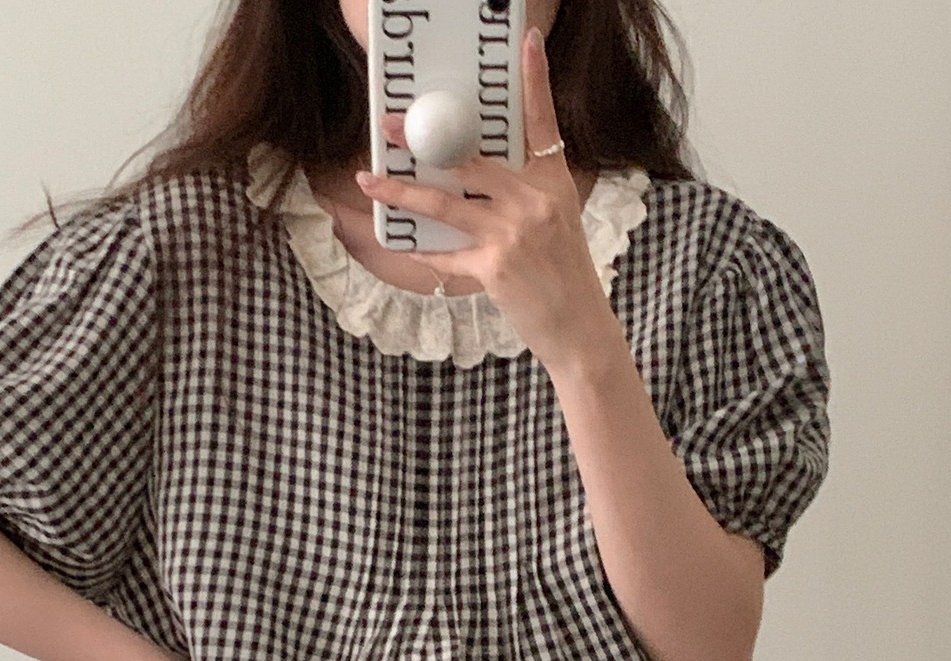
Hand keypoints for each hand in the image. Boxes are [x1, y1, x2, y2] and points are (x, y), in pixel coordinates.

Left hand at [355, 26, 611, 369]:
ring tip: (370, 179)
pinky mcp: (494, 267)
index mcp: (553, 182)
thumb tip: (474, 178)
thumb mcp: (558, 222)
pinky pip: (446, 254)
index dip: (534, 81)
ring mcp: (513, 233)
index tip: (525, 41)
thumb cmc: (565, 276)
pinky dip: (425, 252)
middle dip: (425, 140)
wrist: (579, 328)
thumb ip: (523, 195)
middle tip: (392, 125)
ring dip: (401, 192)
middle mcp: (534, 201)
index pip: (543, 122)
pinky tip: (406, 247)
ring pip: (444, 204)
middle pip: (470, 158)